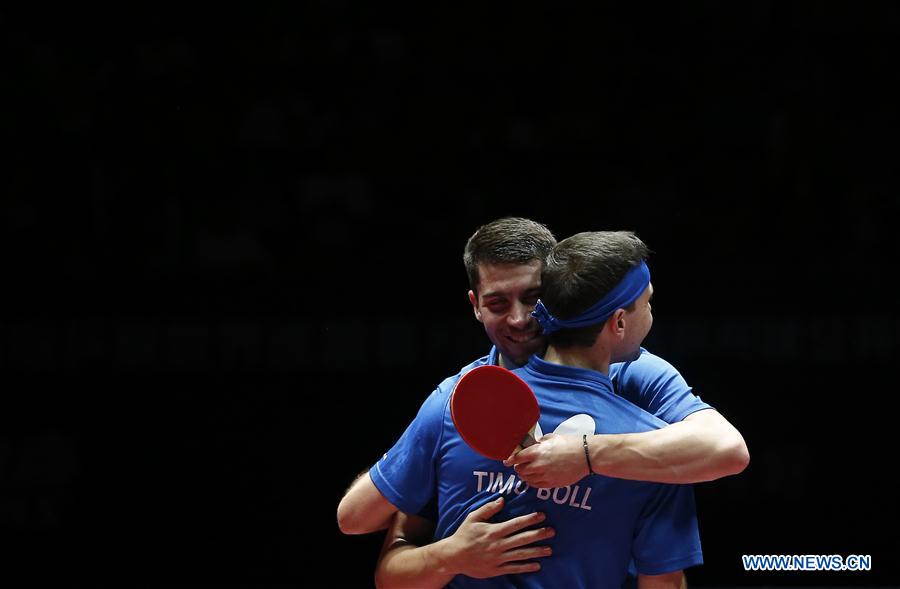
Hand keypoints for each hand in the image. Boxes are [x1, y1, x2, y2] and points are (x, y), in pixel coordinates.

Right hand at [437, 497, 554, 577]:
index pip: (516, 524)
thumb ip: (488, 509)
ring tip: (549, 549)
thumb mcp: (473, 518)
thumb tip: (502, 499)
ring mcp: (498, 558)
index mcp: (494, 531)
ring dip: (537, 551)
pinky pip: (514, 568)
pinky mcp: (497, 569)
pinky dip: (526, 567)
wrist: (454, 556)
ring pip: (521, 554)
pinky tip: (537, 565)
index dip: (530, 519)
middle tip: (552, 531)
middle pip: (522, 539)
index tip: (542, 515)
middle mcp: (498, 545)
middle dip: (539, 534)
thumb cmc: (463, 535)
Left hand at [504, 433, 589, 487]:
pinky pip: (536, 485)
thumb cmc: (570, 444)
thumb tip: (533, 444)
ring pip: (526, 479)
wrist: (586, 456)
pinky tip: (534, 478)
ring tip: (526, 471)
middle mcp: (539, 465)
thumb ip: (540, 442)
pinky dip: (532, 482)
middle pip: (519, 469)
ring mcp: (545, 476)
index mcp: (537, 452)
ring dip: (524, 475)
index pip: (516, 458)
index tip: (506, 461)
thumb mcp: (552, 438)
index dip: (510, 459)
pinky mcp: (552, 484)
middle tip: (519, 465)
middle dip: (518, 467)